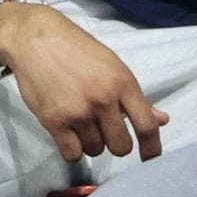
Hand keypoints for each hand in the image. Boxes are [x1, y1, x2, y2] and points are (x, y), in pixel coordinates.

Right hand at [0, 1, 168, 160]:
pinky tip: (68, 133)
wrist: (34, 38)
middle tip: (103, 128)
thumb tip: (163, 121)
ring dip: (90, 142)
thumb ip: (135, 98)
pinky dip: (72, 148)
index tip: (149, 158)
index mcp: (123, 83)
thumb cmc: (77, 49)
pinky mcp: (54, 121)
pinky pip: (72, 154)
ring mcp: (78, 112)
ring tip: (80, 122)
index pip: (146, 126)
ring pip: (96, 150)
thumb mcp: (112, 67)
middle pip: (121, 147)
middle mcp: (103, 99)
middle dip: (114, 142)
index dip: (152, 149)